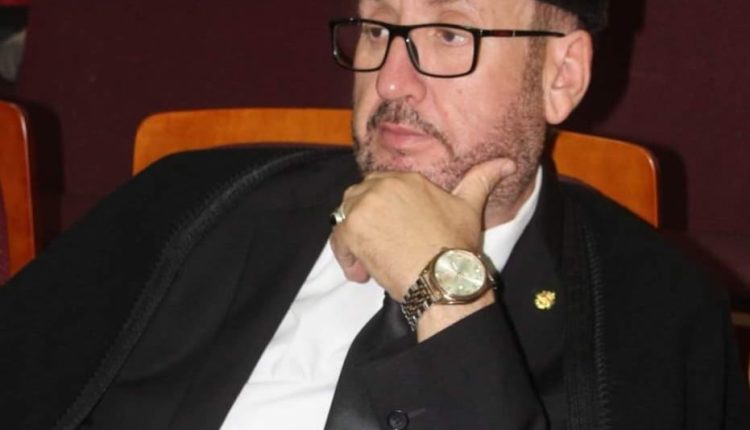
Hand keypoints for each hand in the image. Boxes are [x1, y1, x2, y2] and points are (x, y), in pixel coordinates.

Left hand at [330, 158, 515, 300]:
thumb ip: (482, 180)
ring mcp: (365, 205)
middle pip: (359, 199)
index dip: (383, 211)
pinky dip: (346, 258)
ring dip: (355, 240)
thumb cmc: (456, 246)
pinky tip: (364, 273)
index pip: (380, 187)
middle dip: (365, 222)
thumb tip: (507, 163)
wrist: (443, 277)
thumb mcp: (470, 207)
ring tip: (372, 262)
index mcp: (408, 179)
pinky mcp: (351, 228)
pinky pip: (337, 241)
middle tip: (381, 248)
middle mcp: (383, 185)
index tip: (392, 232)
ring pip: (346, 218)